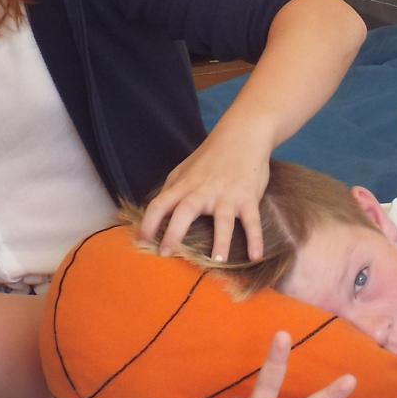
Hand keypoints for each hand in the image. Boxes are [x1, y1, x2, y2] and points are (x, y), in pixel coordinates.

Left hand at [138, 123, 273, 261]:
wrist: (243, 135)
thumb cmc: (212, 156)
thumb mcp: (186, 169)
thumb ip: (172, 189)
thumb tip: (157, 211)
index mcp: (185, 185)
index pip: (160, 204)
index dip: (148, 222)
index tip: (140, 241)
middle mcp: (203, 191)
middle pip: (185, 212)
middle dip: (174, 233)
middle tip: (166, 254)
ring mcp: (227, 195)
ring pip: (222, 220)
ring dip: (220, 241)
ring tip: (216, 262)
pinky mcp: (248, 197)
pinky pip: (252, 220)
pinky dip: (255, 238)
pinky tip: (256, 257)